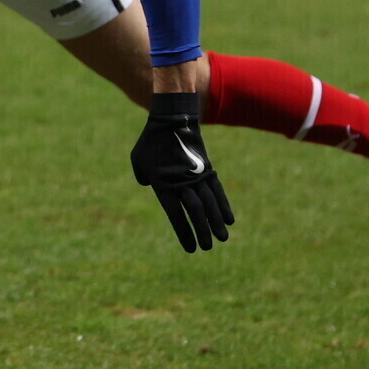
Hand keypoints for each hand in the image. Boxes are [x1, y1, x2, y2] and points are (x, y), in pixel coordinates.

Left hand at [130, 91, 231, 253]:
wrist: (172, 119)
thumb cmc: (150, 142)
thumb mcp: (139, 160)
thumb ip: (143, 177)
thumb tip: (149, 185)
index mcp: (163, 185)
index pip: (176, 215)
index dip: (184, 233)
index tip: (191, 248)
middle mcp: (182, 183)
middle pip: (195, 212)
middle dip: (203, 231)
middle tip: (208, 247)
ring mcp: (196, 176)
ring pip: (209, 203)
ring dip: (216, 222)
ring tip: (223, 238)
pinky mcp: (207, 169)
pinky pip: (217, 190)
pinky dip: (223, 205)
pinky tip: (229, 219)